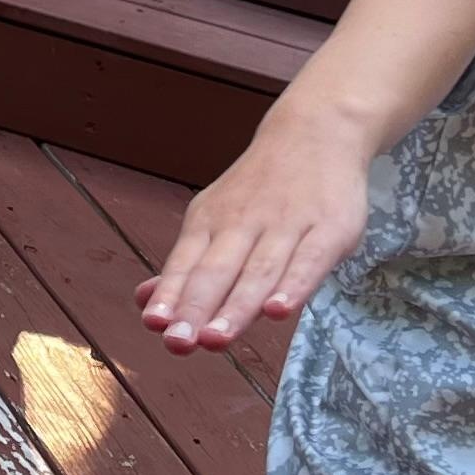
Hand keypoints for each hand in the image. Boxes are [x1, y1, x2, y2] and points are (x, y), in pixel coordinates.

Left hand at [138, 112, 369, 352]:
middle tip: (178, 342)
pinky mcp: (329, 229)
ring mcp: (287, 225)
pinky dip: (293, 286)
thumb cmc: (261, 188)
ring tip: (215, 340)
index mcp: (211, 221)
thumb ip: (186, 266)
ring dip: (236, 307)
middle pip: (217, 270)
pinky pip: (309, 261)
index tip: (154, 325)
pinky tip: (277, 312)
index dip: (170, 294)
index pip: (186, 262)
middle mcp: (243, 223)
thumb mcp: (215, 216)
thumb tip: (145, 302)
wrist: (315, 131)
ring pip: (258, 271)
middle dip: (196, 307)